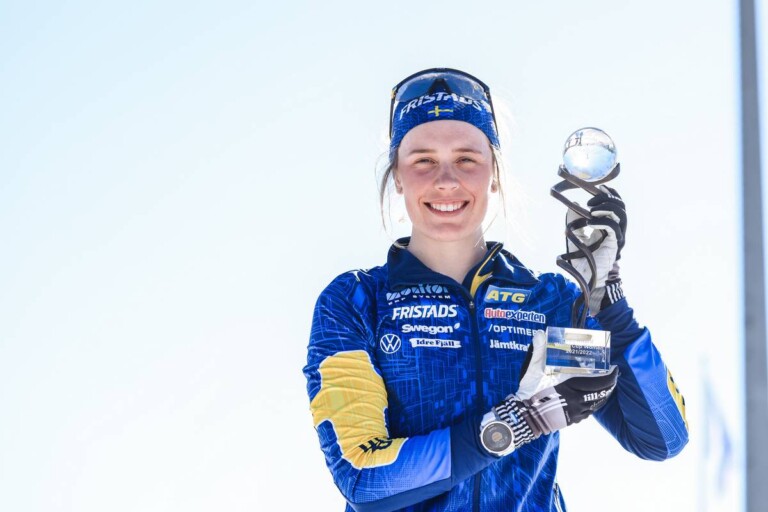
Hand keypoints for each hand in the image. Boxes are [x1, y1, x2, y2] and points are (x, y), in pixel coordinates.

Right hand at [492, 331, 617, 448]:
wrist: (526, 415)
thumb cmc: (531, 391)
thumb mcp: (533, 369)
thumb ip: (538, 350)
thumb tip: (540, 333)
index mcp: (571, 387)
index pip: (599, 383)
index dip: (610, 376)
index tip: (614, 369)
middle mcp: (577, 401)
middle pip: (601, 394)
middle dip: (609, 384)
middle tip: (612, 376)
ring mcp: (576, 413)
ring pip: (596, 404)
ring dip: (603, 395)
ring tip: (605, 387)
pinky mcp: (572, 420)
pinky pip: (588, 412)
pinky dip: (593, 404)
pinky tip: (591, 399)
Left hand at [566, 186, 626, 311]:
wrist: (587, 278)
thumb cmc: (582, 260)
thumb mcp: (575, 236)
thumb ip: (574, 221)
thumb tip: (573, 204)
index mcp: (608, 225)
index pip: (616, 204)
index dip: (611, 193)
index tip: (599, 187)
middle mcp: (616, 229)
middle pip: (620, 206)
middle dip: (606, 199)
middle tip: (590, 202)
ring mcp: (617, 237)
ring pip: (620, 214)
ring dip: (606, 208)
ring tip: (591, 210)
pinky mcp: (615, 244)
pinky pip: (613, 227)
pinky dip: (602, 221)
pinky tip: (590, 222)